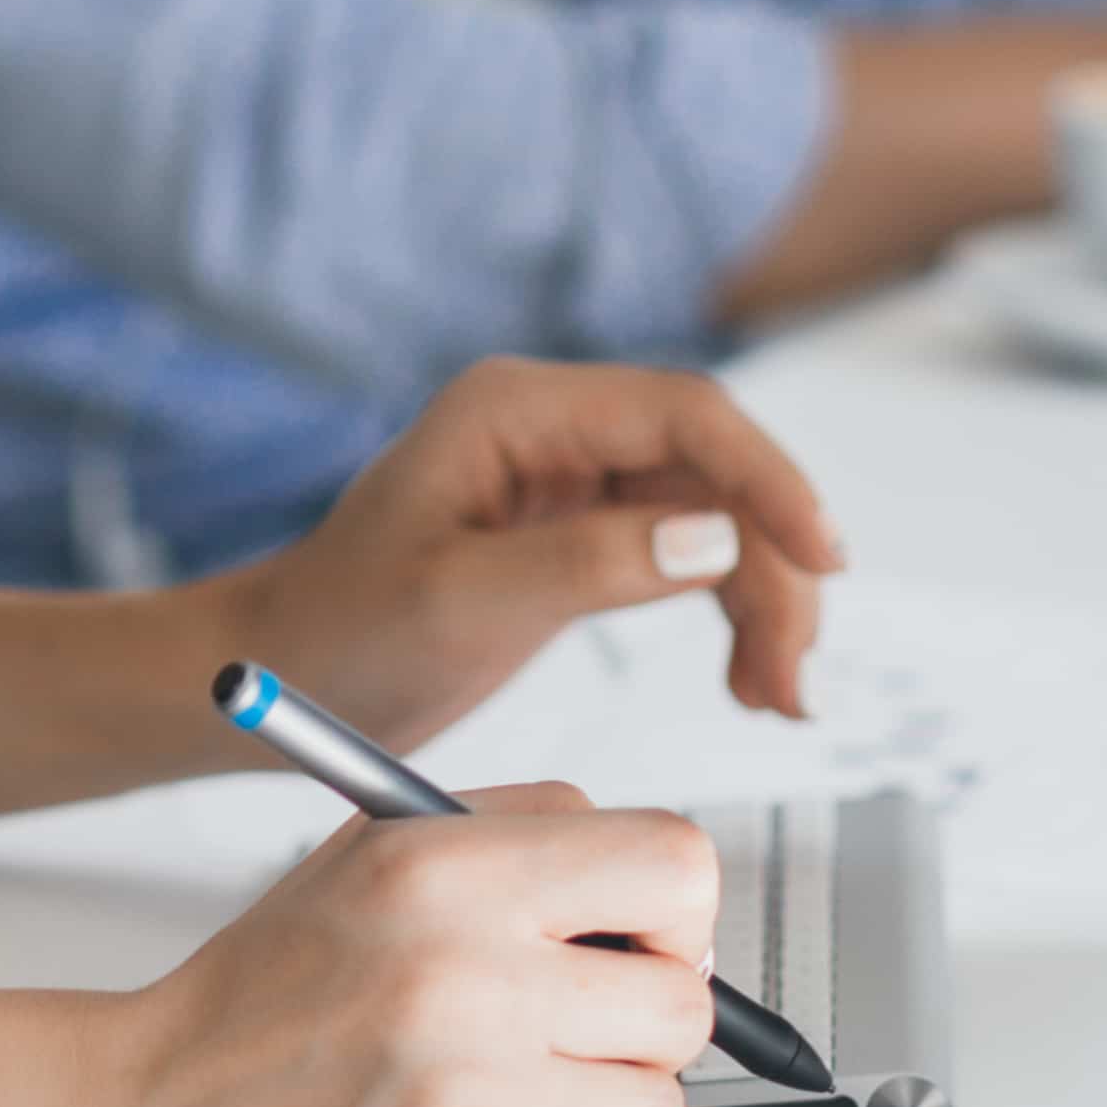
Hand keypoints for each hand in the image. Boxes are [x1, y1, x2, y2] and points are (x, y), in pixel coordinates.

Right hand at [51, 788, 712, 1106]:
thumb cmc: (263, 998)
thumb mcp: (370, 858)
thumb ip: (518, 840)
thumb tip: (671, 895)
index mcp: (440, 870)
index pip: (673, 867)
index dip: (673, 913)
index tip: (639, 943)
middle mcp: (461, 979)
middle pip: (684, 1006)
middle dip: (635, 1026)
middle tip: (558, 1031)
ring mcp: (468, 1104)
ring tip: (492, 1096)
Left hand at [211, 358, 847, 743]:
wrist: (284, 672)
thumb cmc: (343, 630)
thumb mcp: (460, 604)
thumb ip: (586, 565)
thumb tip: (714, 537)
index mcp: (513, 409)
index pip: (682, 414)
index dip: (768, 479)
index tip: (821, 559)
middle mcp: (550, 426)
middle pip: (713, 469)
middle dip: (773, 564)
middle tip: (792, 673)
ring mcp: (568, 476)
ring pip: (714, 517)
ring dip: (762, 600)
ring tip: (779, 697)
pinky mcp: (579, 531)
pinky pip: (686, 555)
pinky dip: (730, 614)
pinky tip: (749, 681)